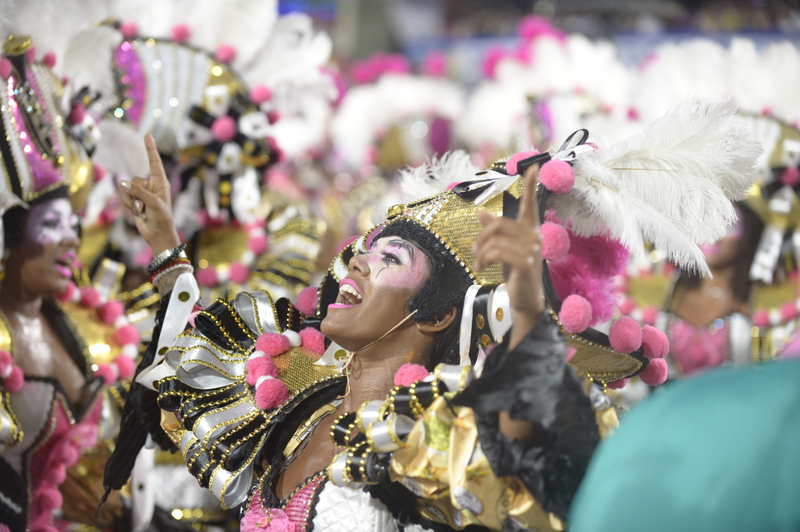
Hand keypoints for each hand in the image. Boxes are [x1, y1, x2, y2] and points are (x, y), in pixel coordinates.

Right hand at [118, 134, 179, 255]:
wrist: (158, 234)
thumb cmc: (162, 218)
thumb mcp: (154, 203)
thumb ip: (138, 191)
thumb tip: (122, 183)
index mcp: (161, 182)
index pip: (154, 162)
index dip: (150, 149)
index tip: (148, 134)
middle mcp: (150, 185)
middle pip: (134, 179)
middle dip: (136, 193)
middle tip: (146, 206)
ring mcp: (141, 193)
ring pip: (126, 188)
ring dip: (132, 201)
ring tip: (143, 211)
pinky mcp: (133, 201)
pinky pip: (124, 197)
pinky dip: (128, 205)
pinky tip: (138, 213)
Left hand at [474, 164, 543, 349]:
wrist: (524, 297)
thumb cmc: (514, 271)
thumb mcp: (502, 248)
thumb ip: (494, 229)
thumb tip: (480, 211)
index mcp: (529, 229)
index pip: (530, 204)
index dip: (531, 185)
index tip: (533, 167)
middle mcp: (534, 236)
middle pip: (498, 224)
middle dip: (482, 238)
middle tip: (476, 252)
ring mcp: (532, 249)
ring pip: (495, 239)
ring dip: (481, 253)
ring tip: (480, 263)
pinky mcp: (526, 262)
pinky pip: (497, 251)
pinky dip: (484, 259)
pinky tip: (483, 268)